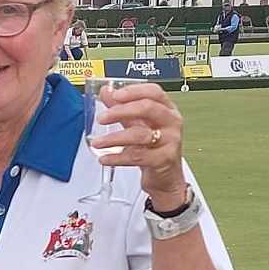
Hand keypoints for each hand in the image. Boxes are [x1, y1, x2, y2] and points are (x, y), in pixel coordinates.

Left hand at [91, 82, 186, 209]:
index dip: (134, 91)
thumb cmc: (154, 148)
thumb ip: (122, 108)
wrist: (166, 177)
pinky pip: (137, 156)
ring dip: (114, 138)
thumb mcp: (138, 125)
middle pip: (147, 108)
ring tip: (97, 143)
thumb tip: (106, 92)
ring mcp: (170, 141)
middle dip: (121, 111)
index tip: (114, 95)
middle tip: (102, 118)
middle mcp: (171, 122)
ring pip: (140, 134)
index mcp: (167, 109)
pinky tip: (104, 158)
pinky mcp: (164, 159)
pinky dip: (117, 158)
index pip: (153, 92)